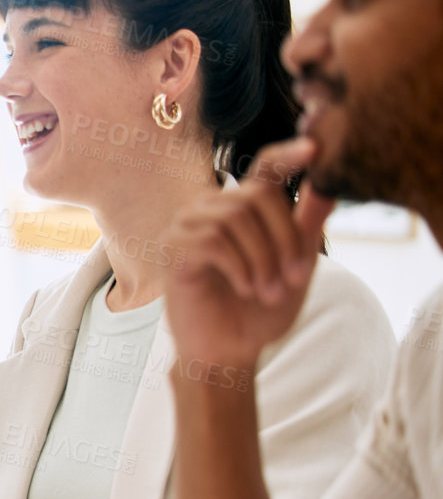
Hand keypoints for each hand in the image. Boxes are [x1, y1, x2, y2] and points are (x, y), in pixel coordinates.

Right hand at [163, 139, 335, 368]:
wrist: (228, 350)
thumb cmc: (258, 310)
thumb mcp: (296, 263)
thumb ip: (307, 224)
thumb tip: (328, 183)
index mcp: (242, 206)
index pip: (265, 166)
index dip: (288, 153)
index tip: (314, 147)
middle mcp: (212, 208)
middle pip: (257, 195)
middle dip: (284, 239)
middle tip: (293, 279)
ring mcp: (187, 225)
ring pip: (236, 218)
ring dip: (263, 260)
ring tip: (267, 290)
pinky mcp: (172, 248)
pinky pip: (213, 241)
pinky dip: (239, 267)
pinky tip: (244, 288)